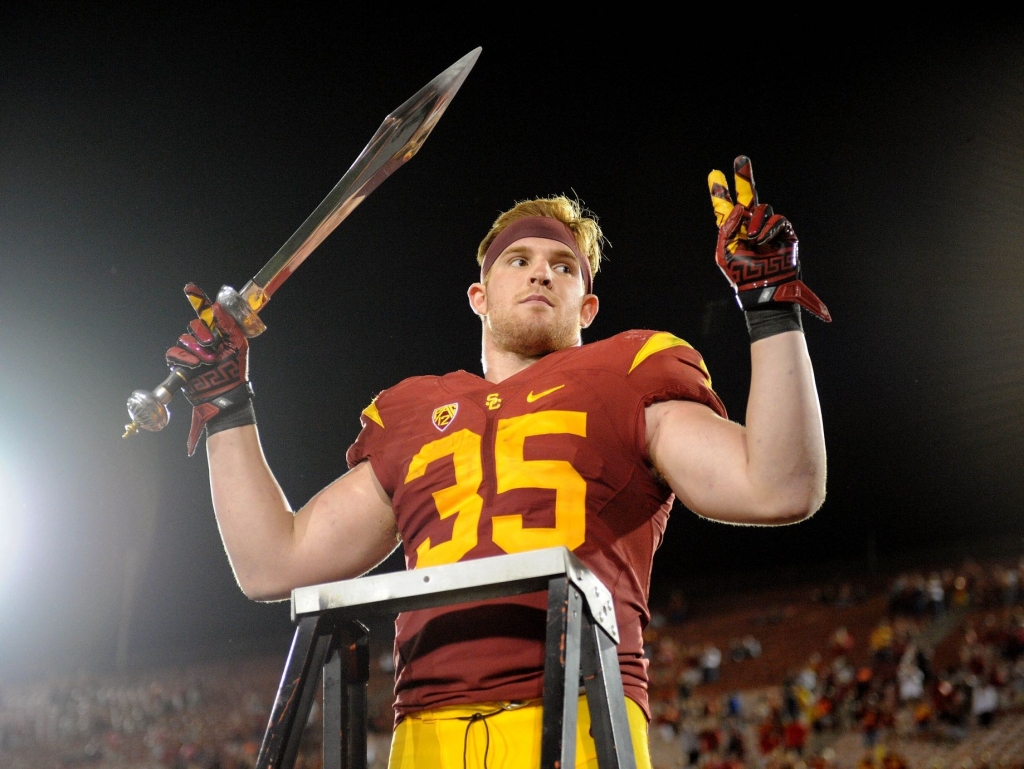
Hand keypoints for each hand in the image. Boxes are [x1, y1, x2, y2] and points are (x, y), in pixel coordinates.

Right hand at [165, 283, 253, 455]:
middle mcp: (202, 339)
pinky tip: (196, 365)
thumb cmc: (235, 370)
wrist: (225, 393)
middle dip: (202, 333)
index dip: (197, 299)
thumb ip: (229, 325)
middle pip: (193, 324)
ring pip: (184, 339)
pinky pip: (174, 353)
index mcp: (217, 332)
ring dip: (197, 350)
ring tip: (209, 361)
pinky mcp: (180, 363)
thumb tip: (217, 306)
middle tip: (212, 344)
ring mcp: (190, 351)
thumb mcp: (238, 344)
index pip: (205, 313)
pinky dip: (185, 358)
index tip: (189, 287)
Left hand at [708, 156, 830, 321]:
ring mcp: (768, 228)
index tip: (713, 174)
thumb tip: (740, 206)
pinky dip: (768, 227)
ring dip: (754, 221)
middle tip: (740, 159)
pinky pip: (776, 218)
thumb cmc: (740, 276)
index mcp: (732, 231)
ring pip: (761, 208)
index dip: (720, 192)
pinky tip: (762, 240)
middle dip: (743, 177)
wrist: (764, 289)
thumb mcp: (723, 252)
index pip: (725, 207)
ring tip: (751, 238)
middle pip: (747, 196)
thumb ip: (726, 227)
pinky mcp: (784, 232)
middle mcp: (749, 226)